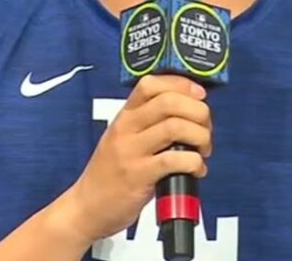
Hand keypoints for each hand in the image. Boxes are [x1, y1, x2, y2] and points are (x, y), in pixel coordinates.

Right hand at [57, 75, 212, 244]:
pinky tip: (197, 170)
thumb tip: (193, 108)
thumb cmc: (112, 173)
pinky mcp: (138, 176)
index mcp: (125, 116)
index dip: (182, 85)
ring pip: (175, 127)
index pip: (151, 84)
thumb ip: (152, 121)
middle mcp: (126, 129)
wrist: (86, 208)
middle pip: (169, 102)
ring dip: (201, 136)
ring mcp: (130, 152)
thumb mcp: (125, 138)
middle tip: (206, 129)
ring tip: (203, 150)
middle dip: (199, 112)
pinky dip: (195, 163)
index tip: (200, 96)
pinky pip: (175, 160)